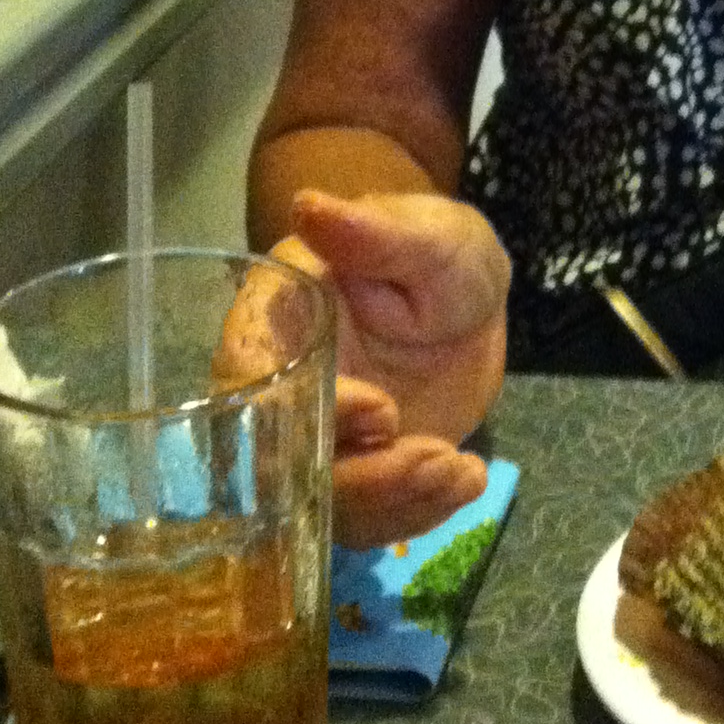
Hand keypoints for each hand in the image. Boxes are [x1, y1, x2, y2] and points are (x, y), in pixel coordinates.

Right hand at [263, 190, 511, 547]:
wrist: (469, 296)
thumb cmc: (436, 249)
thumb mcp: (423, 235)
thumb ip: (372, 233)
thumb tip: (310, 206)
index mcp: (273, 324)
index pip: (254, 386)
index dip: (301, 417)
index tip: (383, 410)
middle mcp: (279, 393)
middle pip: (282, 468)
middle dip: (362, 480)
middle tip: (439, 460)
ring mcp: (318, 442)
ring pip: (326, 504)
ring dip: (395, 503)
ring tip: (463, 474)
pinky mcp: (358, 475)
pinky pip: (368, 517)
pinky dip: (416, 513)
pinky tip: (467, 482)